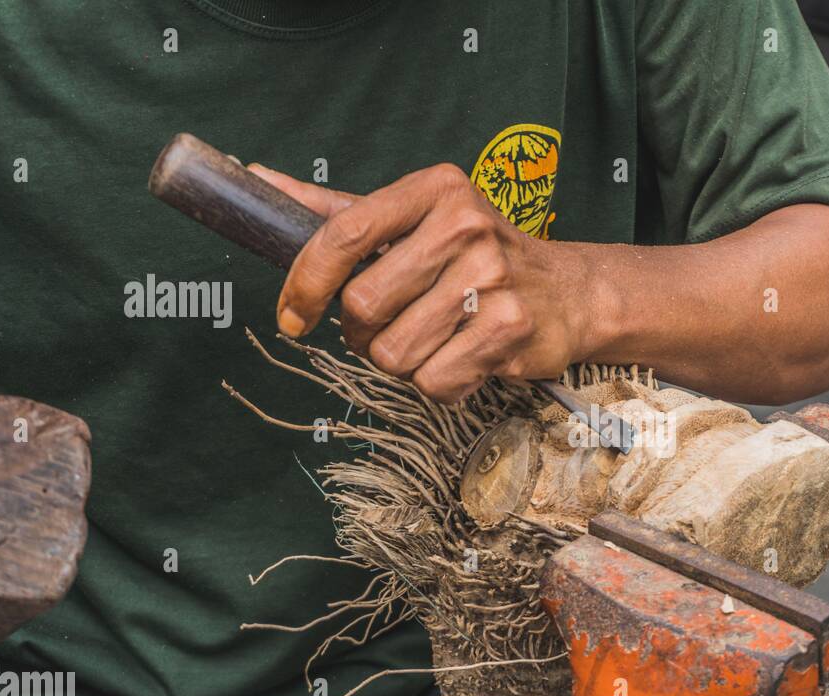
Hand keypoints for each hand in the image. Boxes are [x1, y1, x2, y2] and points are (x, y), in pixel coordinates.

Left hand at [250, 163, 588, 403]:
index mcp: (436, 190)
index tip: (293, 314)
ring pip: (395, 352)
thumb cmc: (477, 257)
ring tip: (432, 340)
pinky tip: (462, 358)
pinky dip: (439, 382)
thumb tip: (258, 180)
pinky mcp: (510, 329)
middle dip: (362, 332)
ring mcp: (492, 279)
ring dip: (401, 361)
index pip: (344, 236)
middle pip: (362, 306)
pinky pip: (435, 380)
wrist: (570, 293)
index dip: (305, 283)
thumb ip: (339, 210)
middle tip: (387, 326)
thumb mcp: (415, 219)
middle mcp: (466, 226)